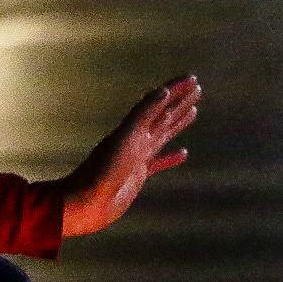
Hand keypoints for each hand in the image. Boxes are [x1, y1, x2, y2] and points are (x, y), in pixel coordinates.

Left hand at [61, 76, 201, 237]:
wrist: (85, 202)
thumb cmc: (102, 170)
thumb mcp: (125, 139)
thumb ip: (143, 115)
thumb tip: (164, 90)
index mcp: (133, 127)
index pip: (159, 102)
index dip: (176, 89)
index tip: (193, 79)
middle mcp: (136, 138)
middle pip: (163, 115)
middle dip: (179, 101)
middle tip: (197, 87)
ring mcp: (137, 156)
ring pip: (163, 134)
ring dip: (177, 122)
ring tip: (193, 111)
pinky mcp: (138, 175)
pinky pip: (159, 162)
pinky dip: (171, 157)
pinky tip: (183, 153)